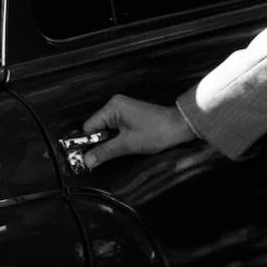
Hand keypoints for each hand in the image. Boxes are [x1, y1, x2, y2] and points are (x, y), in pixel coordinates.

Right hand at [77, 95, 196, 170]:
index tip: (87, 158)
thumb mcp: (128, 145)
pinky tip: (123, 146)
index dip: (88, 143)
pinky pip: (114, 128)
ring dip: (108, 142)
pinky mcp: (129, 115)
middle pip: (96, 128)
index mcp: (112, 107)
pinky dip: (116, 138)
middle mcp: (114, 105)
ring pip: (105, 130)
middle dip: (99, 143)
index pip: (89, 127)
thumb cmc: (156, 133)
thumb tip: (86, 161)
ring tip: (119, 150)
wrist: (180, 127)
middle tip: (103, 158)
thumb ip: (105, 152)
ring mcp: (122, 109)